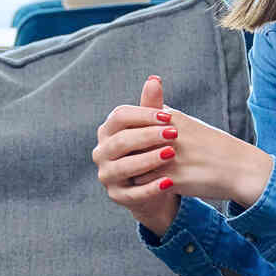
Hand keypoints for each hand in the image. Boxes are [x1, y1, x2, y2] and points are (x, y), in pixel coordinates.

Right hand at [94, 75, 182, 235]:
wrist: (153, 184)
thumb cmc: (151, 149)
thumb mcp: (151, 128)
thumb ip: (151, 106)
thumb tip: (154, 79)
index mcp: (108, 131)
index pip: (119, 117)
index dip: (143, 115)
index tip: (168, 117)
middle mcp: (101, 152)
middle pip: (121, 141)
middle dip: (148, 136)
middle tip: (174, 134)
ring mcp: (107, 175)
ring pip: (124, 167)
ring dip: (148, 160)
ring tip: (171, 154)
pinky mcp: (117, 196)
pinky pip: (134, 193)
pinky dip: (151, 187)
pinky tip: (170, 182)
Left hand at [95, 76, 274, 223]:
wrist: (239, 168)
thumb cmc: (212, 146)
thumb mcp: (187, 124)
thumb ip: (161, 117)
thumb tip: (141, 114)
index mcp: (169, 117)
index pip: (129, 122)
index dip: (125, 136)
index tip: (128, 145)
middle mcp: (167, 134)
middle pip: (128, 143)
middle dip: (126, 153)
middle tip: (127, 161)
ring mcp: (170, 157)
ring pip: (133, 165)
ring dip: (133, 171)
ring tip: (140, 174)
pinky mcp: (174, 179)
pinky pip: (144, 184)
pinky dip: (143, 186)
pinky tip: (151, 186)